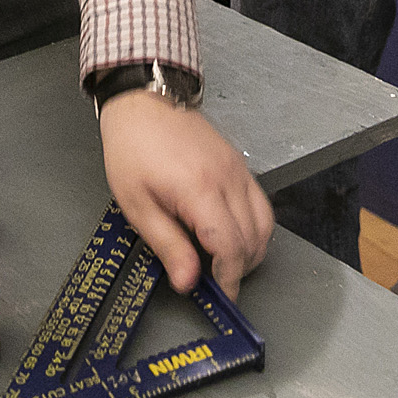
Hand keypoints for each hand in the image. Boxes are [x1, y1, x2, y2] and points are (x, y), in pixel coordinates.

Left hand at [98, 92, 273, 298]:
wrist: (143, 103)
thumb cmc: (133, 149)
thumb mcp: (137, 204)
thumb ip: (167, 246)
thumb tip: (188, 282)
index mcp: (200, 191)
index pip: (230, 247)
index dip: (229, 278)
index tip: (222, 295)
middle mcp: (228, 180)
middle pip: (253, 239)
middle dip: (240, 269)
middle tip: (217, 282)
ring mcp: (239, 170)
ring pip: (264, 223)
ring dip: (251, 250)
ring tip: (224, 262)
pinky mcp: (240, 164)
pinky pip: (260, 203)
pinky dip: (254, 227)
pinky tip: (231, 234)